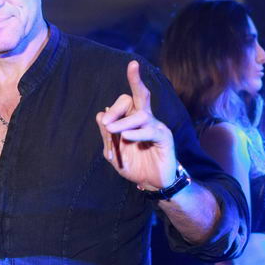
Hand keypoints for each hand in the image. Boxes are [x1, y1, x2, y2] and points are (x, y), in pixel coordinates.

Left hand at [96, 61, 176, 189]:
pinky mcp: (164, 138)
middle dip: (135, 80)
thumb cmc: (134, 165)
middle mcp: (146, 119)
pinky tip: (126, 136)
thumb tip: (100, 114)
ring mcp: (156, 127)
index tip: (103, 121)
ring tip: (111, 129)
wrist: (151, 183)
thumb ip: (107, 135)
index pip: (126, 101)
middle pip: (141, 94)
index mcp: (132, 120)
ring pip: (141, 114)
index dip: (113, 109)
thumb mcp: (114, 152)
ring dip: (123, 122)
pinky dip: (136, 133)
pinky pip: (150, 131)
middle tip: (119, 93)